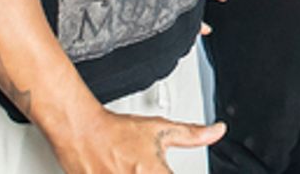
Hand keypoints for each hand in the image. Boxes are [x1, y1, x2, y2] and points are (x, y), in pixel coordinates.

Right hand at [51, 108, 224, 173]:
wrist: (82, 132)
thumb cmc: (118, 132)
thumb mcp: (161, 130)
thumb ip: (192, 135)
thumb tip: (217, 131)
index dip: (170, 172)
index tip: (164, 168)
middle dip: (153, 171)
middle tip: (144, 165)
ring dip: (134, 173)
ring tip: (132, 166)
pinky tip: (120, 170)